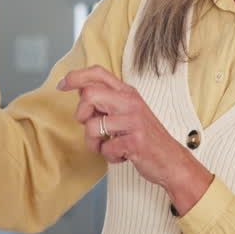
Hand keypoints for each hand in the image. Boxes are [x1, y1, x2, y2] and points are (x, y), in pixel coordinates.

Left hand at [59, 66, 212, 212]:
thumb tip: (80, 90)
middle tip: (92, 126)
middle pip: (89, 95)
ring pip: (92, 126)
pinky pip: (105, 148)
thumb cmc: (146, 136)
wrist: (172, 160)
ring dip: (94, 143)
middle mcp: (130, 102)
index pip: (97, 73)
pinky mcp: (135, 142)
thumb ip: (107, 100)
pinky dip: (109, 156)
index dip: (75, 76)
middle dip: (81, 114)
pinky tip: (122, 154)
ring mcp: (134, 122)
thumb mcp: (128, 111)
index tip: (62, 85)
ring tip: (108, 146)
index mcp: (128, 93)